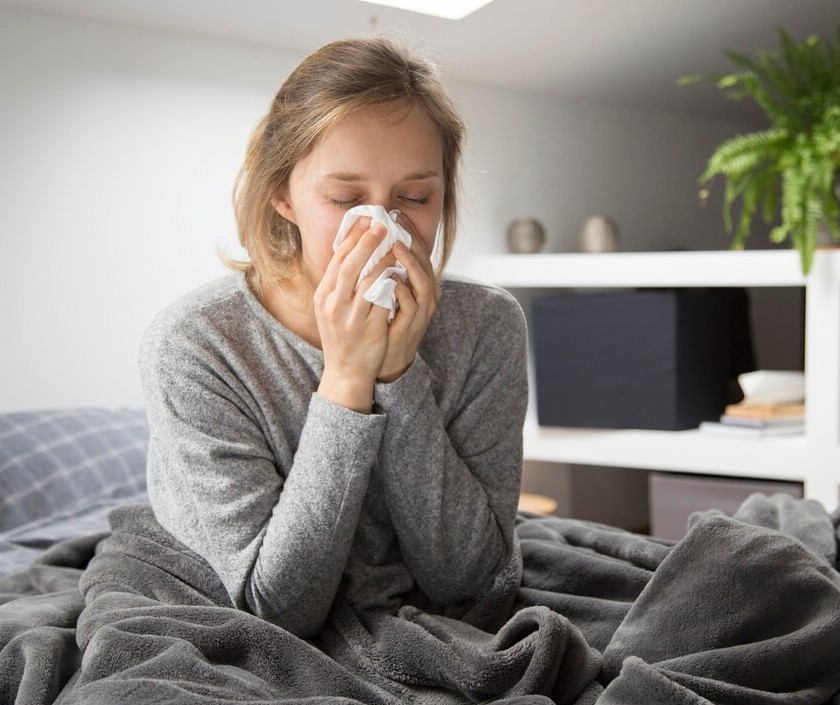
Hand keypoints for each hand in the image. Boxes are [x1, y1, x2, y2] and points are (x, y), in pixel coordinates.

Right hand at [315, 216, 394, 411]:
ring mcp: (351, 317)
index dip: (351, 238)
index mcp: (323, 296)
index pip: (337, 260)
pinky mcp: (370, 328)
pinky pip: (383, 300)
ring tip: (395, 247)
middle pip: (350, 266)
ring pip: (368, 281)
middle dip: (366, 242)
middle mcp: (334, 305)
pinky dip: (392, 283)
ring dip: (383, 261)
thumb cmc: (342, 337)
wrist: (346, 372)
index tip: (365, 220)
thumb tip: (353, 251)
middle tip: (382, 225)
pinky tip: (401, 272)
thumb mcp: (331, 308)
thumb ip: (339, 284)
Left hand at [378, 214, 440, 382]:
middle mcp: (424, 296)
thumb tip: (367, 242)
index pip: (417, 252)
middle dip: (412, 242)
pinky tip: (390, 279)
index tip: (395, 214)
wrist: (381, 360)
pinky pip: (411, 306)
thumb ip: (381, 270)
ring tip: (396, 247)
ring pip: (423, 283)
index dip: (409, 232)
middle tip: (397, 224)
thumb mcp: (383, 292)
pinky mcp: (411, 327)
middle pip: (425, 263)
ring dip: (410, 264)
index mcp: (418, 284)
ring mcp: (420, 312)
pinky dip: (402, 291)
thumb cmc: (381, 323)